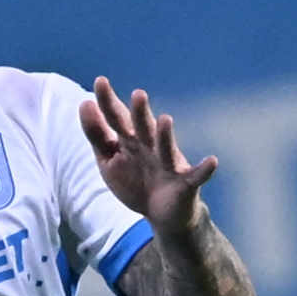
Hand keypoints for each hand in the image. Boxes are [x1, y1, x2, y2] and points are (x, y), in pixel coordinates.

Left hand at [80, 79, 218, 236]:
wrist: (161, 214)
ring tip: (166, 120)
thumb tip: (85, 102)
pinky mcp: (185, 183)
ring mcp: (169, 164)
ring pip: (167, 149)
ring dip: (166, 136)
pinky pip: (196, 176)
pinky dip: (205, 169)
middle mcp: (151, 147)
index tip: (99, 81)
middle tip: (138, 94)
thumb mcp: (108, 159)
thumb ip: (97, 134)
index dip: (109, 102)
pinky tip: (212, 161)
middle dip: (141, 113)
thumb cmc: (135, 181)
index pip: (118, 119)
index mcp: (131, 141)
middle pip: (144, 129)